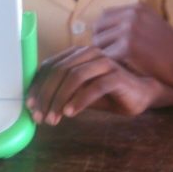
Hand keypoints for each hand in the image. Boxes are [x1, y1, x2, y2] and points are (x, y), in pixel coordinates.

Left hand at [26, 46, 161, 124]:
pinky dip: (79, 101)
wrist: (142, 94)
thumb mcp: (80, 91)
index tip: (30, 105)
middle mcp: (89, 53)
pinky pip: (93, 87)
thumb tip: (36, 102)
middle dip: (46, 96)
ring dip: (59, 100)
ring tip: (53, 119)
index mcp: (78, 54)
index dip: (38, 85)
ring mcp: (104, 62)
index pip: (50, 66)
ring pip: (74, 77)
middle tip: (39, 116)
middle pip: (59, 71)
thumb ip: (62, 91)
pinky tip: (70, 114)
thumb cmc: (109, 93)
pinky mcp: (117, 75)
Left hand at [92, 4, 172, 87]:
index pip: (104, 16)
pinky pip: (105, 58)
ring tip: (116, 67)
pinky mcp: (127, 47)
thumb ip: (133, 24)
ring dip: (104, 57)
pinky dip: (109, 67)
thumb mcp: (153, 26)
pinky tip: (120, 73)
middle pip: (98, 29)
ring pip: (98, 44)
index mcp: (137, 8)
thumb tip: (107, 31)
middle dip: (101, 45)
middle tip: (111, 61)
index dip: (103, 33)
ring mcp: (128, 29)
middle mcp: (131, 14)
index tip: (110, 47)